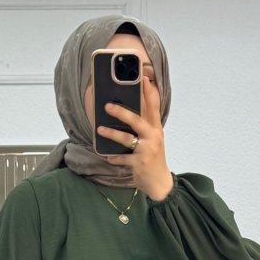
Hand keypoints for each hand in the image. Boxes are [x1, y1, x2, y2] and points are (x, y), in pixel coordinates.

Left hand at [96, 72, 173, 201]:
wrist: (159, 182)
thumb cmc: (152, 157)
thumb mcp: (152, 139)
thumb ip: (143, 125)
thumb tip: (124, 111)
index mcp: (156, 128)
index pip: (154, 107)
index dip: (149, 92)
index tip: (143, 78)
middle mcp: (153, 137)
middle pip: (137, 120)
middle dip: (122, 112)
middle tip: (107, 105)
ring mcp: (146, 150)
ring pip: (127, 138)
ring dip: (112, 134)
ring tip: (100, 130)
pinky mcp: (140, 163)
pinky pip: (123, 158)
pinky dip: (114, 158)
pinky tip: (108, 156)